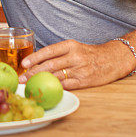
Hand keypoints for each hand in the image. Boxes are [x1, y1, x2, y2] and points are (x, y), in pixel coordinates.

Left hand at [18, 39, 135, 89]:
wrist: (113, 59)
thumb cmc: (90, 53)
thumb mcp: (75, 47)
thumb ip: (59, 53)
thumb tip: (38, 61)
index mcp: (70, 45)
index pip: (49, 51)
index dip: (35, 57)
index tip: (24, 64)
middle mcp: (75, 57)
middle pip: (50, 65)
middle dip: (34, 72)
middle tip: (22, 78)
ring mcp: (80, 70)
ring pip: (56, 76)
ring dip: (42, 82)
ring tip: (31, 85)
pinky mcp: (85, 81)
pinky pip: (67, 86)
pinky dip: (55, 88)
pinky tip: (47, 90)